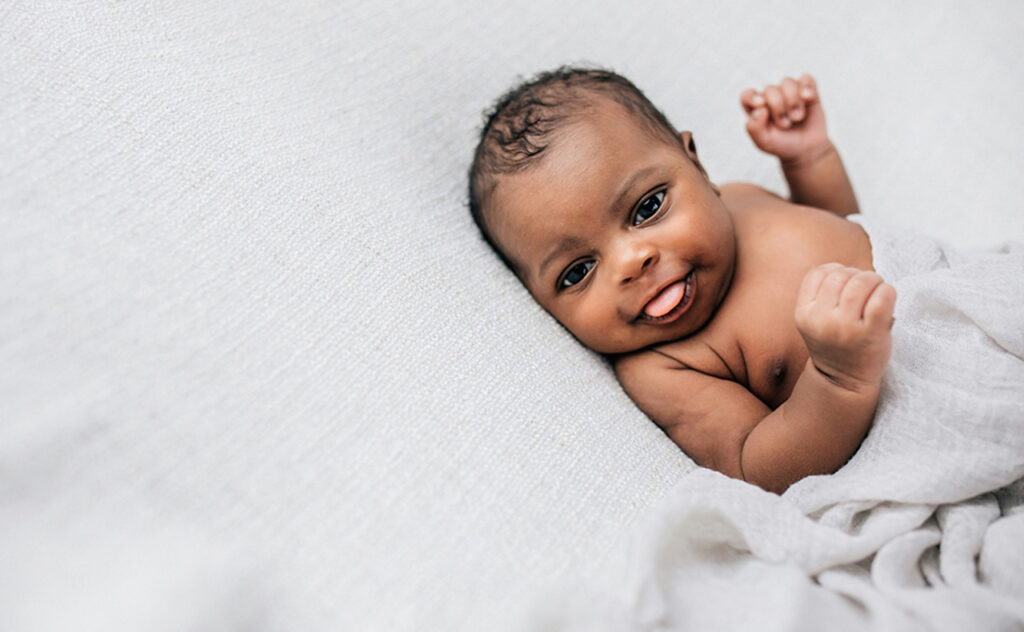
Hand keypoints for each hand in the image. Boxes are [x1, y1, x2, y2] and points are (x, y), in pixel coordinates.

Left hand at [741, 74, 828, 163]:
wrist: (807, 150)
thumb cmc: (782, 145)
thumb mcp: (764, 142)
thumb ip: (754, 128)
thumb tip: (760, 109)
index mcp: (756, 109)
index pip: (747, 95)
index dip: (752, 97)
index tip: (761, 105)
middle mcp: (771, 97)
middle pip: (770, 89)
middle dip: (778, 108)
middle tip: (785, 125)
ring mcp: (789, 92)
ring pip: (787, 82)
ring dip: (793, 102)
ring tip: (797, 118)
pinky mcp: (807, 91)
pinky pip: (806, 79)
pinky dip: (807, 87)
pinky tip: (808, 98)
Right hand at [795, 264, 895, 391]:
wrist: (843, 382)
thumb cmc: (834, 344)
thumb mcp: (815, 320)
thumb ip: (824, 294)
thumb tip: (850, 270)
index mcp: (803, 314)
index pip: (818, 273)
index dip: (836, 270)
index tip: (846, 283)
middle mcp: (821, 320)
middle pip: (840, 275)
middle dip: (858, 274)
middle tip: (867, 287)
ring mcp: (845, 328)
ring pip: (860, 282)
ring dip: (873, 279)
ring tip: (877, 290)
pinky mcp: (870, 334)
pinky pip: (882, 296)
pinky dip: (887, 290)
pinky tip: (886, 298)